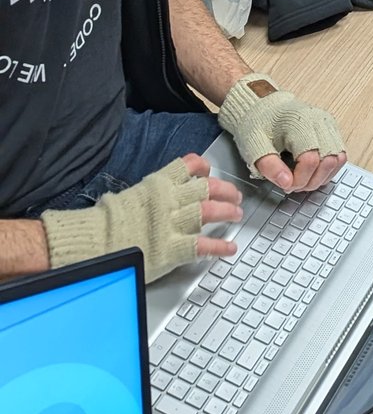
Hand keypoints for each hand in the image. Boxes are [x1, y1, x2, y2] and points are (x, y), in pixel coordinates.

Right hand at [41, 156, 238, 283]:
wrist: (94, 244)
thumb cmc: (105, 223)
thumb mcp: (127, 198)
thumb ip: (146, 195)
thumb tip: (150, 195)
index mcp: (158, 183)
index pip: (188, 165)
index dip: (202, 168)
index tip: (209, 172)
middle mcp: (170, 199)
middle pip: (207, 188)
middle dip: (225, 191)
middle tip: (235, 196)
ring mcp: (173, 223)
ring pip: (210, 211)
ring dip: (227, 212)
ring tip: (237, 214)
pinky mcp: (173, 248)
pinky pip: (203, 246)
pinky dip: (219, 247)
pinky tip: (230, 248)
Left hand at [218, 77, 346, 193]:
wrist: (265, 107)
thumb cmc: (259, 125)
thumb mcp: (255, 147)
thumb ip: (270, 168)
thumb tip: (287, 183)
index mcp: (299, 123)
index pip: (310, 160)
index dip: (299, 180)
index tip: (286, 185)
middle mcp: (318, 121)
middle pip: (329, 161)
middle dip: (312, 181)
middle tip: (295, 185)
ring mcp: (328, 124)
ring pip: (338, 159)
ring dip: (323, 176)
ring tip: (304, 180)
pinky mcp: (332, 129)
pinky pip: (339, 155)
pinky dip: (329, 169)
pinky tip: (313, 172)